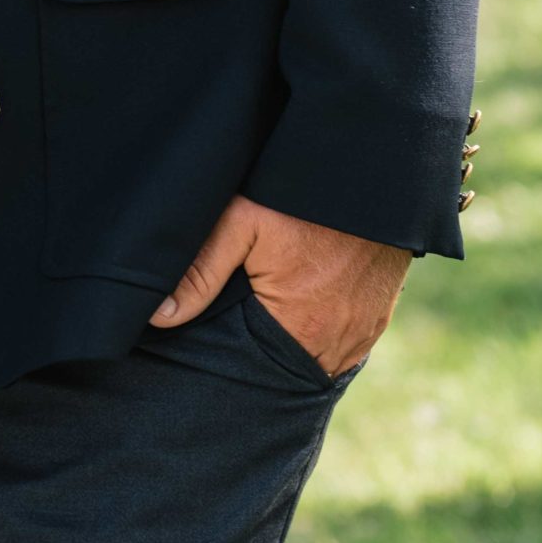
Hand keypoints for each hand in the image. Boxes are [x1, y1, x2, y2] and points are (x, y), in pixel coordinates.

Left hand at [152, 194, 409, 376]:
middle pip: (287, 365)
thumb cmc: (304, 196)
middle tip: (241, 325)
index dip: (234, 360)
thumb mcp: (243, 222)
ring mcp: (366, 330)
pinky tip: (305, 305)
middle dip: (262, 353)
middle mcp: (339, 342)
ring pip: (319, 353)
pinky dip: (324, 327)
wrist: (374, 172)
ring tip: (272, 316)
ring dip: (296, 341)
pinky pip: (347, 337)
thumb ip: (201, 271)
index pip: (256, 369)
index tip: (217, 345)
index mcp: (302, 329)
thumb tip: (161, 317)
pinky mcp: (380, 314)